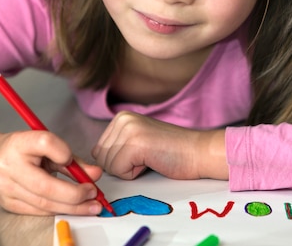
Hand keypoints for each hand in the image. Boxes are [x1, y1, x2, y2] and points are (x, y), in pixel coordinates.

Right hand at [0, 130, 103, 215]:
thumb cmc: (24, 151)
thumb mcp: (46, 146)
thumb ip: (72, 159)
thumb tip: (96, 174)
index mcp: (19, 143)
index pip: (44, 143)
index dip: (63, 151)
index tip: (70, 157)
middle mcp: (9, 166)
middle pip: (45, 185)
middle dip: (75, 193)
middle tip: (93, 193)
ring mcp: (6, 188)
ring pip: (44, 202)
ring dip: (73, 207)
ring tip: (91, 205)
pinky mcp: (8, 204)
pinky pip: (39, 210)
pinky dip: (60, 209)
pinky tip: (74, 208)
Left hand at [91, 111, 227, 180]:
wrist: (197, 152)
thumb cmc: (171, 151)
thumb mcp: (138, 140)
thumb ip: (116, 145)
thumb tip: (93, 157)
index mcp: (121, 117)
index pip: (99, 151)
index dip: (119, 161)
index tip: (141, 153)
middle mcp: (122, 119)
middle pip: (102, 159)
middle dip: (123, 166)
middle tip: (148, 156)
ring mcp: (128, 130)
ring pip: (109, 166)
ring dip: (129, 170)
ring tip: (151, 157)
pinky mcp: (135, 144)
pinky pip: (119, 171)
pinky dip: (135, 174)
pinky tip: (152, 161)